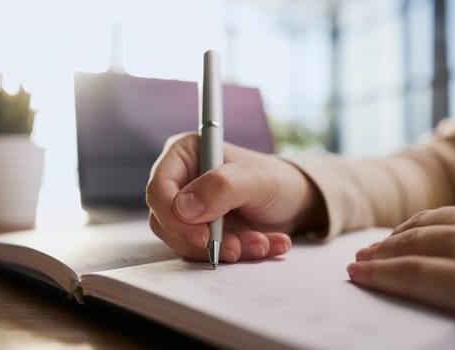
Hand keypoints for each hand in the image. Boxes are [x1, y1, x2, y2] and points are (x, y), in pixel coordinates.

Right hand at [146, 133, 325, 262]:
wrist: (295, 202)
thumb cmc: (276, 181)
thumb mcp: (256, 180)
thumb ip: (221, 187)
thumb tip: (183, 207)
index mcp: (185, 155)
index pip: (159, 189)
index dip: (174, 216)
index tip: (202, 236)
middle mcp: (182, 181)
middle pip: (166, 221)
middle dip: (203, 241)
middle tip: (235, 247)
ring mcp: (190, 209)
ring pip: (185, 241)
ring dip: (223, 249)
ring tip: (260, 243)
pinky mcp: (201, 231)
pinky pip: (204, 252)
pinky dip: (234, 254)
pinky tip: (264, 245)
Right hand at [347, 196, 454, 331]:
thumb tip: (424, 300)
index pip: (413, 274)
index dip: (378, 275)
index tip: (356, 274)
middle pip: (414, 243)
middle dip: (381, 252)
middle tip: (360, 258)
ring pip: (429, 220)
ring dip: (399, 233)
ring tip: (381, 242)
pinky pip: (452, 208)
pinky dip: (427, 219)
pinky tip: (420, 224)